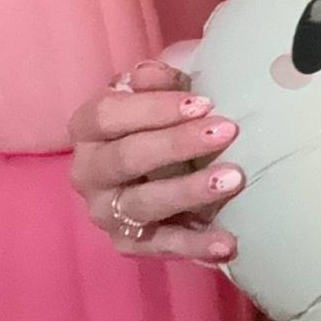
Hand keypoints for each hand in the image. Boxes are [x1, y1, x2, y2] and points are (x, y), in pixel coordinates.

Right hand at [68, 61, 242, 263]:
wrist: (151, 169)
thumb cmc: (156, 120)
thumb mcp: (156, 93)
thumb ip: (155, 80)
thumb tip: (154, 74)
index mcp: (87, 129)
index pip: (108, 115)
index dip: (154, 107)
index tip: (203, 103)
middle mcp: (88, 173)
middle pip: (126, 158)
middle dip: (178, 144)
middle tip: (227, 131)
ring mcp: (106, 212)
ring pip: (144, 203)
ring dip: (189, 191)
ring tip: (233, 180)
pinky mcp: (128, 243)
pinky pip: (161, 246)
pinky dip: (196, 245)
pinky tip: (228, 242)